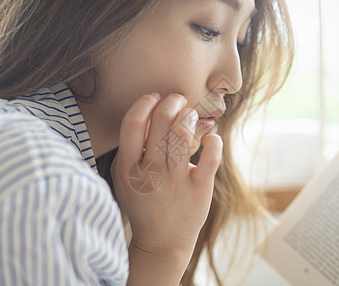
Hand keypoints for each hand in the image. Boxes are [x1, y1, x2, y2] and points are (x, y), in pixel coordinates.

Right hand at [111, 92, 222, 254]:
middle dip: (172, 102)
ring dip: (189, 116)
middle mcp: (149, 174)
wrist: (161, 241)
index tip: (155, 98)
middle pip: (160, 123)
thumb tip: (149, 110)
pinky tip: (210, 139)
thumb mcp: (124, 177)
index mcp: (127, 169)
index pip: (133, 123)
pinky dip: (214, 140)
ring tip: (191, 115)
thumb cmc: (143, 203)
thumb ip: (129, 148)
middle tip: (178, 100)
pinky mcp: (199, 191)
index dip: (146, 102)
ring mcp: (175, 184)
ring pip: (183, 134)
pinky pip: (211, 156)